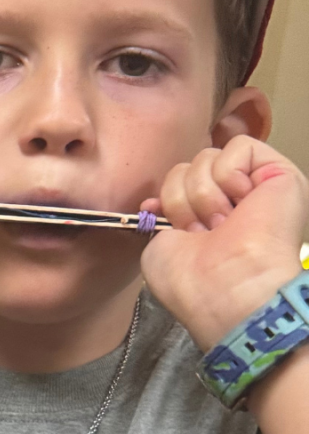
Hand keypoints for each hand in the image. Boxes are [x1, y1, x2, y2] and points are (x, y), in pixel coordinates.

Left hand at [141, 136, 308, 348]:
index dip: (167, 198)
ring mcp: (257, 184)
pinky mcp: (279, 171)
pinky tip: (240, 203)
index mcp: (207, 217)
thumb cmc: (192, 279)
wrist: (227, 287)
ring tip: (222, 224)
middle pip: (187, 167)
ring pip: (207, 156)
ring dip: (202, 194)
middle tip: (203, 231)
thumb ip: (160, 217)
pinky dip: (228, 174)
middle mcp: (233, 199)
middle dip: (183, 200)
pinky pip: (239, 147)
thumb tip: (154, 202)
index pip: (177, 182)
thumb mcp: (160, 246)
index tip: (170, 226)